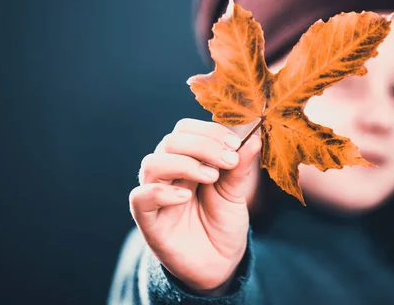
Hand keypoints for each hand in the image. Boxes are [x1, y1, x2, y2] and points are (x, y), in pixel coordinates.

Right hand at [129, 118, 260, 292]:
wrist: (220, 263)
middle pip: (170, 141)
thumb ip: (239, 166)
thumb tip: (253, 138)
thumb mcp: (235, 192)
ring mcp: (155, 194)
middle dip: (203, 145)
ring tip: (211, 177)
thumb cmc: (223, 223)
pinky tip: (186, 196)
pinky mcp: (148, 219)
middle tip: (229, 160)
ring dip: (184, 164)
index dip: (209, 131)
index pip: (185, 129)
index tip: (235, 143)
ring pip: (152, 163)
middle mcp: (167, 172)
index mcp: (186, 159)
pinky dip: (162, 191)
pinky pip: (140, 197)